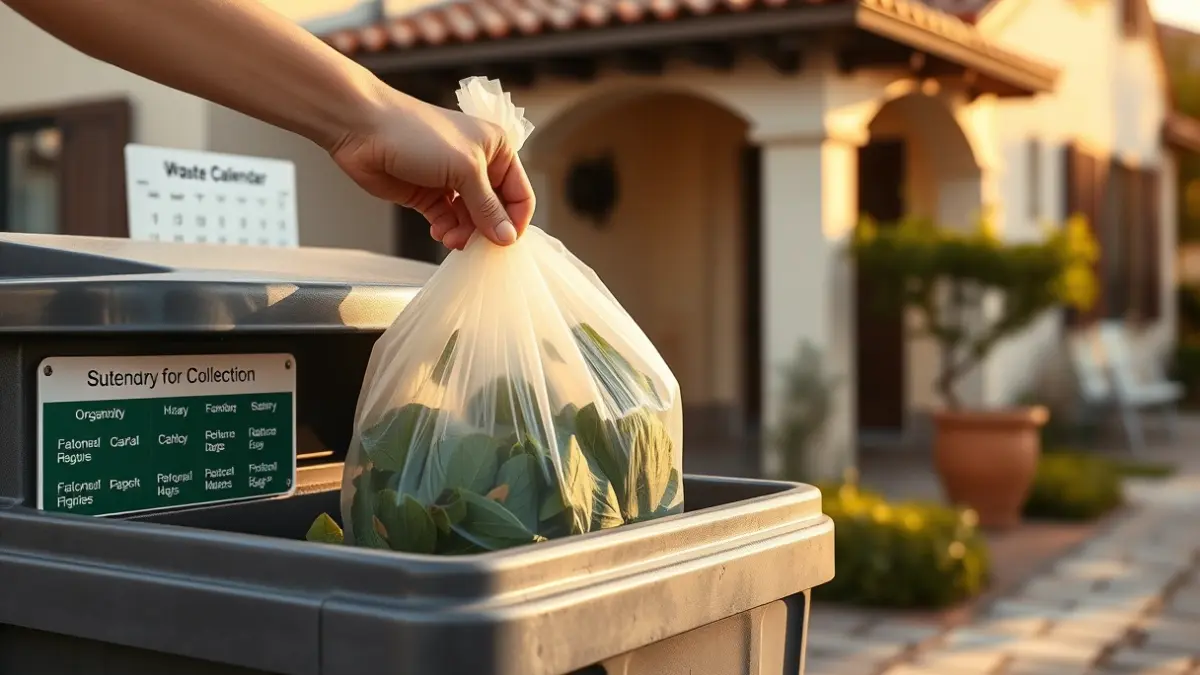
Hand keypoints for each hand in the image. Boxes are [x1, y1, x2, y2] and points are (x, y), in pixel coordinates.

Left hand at [329, 88, 535, 249]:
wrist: (362, 129)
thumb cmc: (417, 134)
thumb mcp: (464, 169)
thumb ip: (487, 207)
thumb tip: (507, 238)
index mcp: (497, 149)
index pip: (519, 194)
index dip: (515, 220)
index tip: (504, 243)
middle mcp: (478, 165)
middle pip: (495, 211)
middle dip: (486, 230)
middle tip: (474, 245)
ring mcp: (451, 181)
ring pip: (471, 220)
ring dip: (464, 234)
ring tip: (450, 239)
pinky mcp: (428, 195)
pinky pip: (447, 221)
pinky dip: (446, 230)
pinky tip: (439, 233)